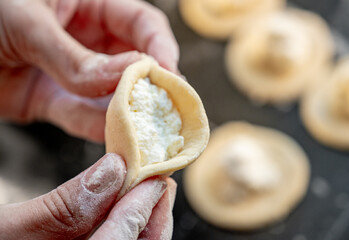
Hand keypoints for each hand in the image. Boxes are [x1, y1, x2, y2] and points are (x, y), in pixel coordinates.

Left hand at [0, 0, 178, 141]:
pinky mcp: (55, 101)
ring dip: (131, 115)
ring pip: (113, 96)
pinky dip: (101, 130)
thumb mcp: (26, 20)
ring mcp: (74, 73)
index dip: (161, 49)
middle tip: (167, 114)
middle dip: (152, 89)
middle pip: (135, 64)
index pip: (143, 24)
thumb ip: (76, 55)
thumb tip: (130, 74)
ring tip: (149, 134)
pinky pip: (83, 117)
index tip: (170, 78)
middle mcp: (89, 40)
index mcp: (91, 4)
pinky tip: (119, 142)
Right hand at [0, 153, 176, 239]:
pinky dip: (121, 230)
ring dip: (141, 224)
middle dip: (152, 220)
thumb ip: (62, 207)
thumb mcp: (5, 231)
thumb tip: (114, 171)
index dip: (142, 209)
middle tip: (161, 184)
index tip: (157, 179)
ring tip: (147, 194)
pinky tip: (118, 211)